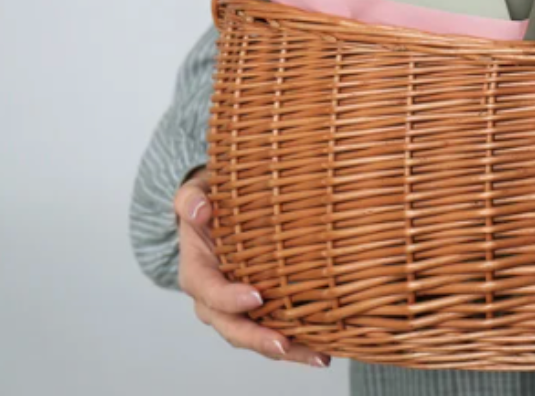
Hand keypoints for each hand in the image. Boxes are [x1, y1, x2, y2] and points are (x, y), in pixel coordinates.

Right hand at [174, 169, 329, 367]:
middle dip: (259, 339)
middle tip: (285, 345)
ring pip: (257, 337)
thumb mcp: (194, 193)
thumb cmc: (209, 202)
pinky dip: (299, 344)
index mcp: (197, 273)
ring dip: (287, 351)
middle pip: (232, 327)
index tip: (257, 297)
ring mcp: (237, 309)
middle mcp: (214, 299)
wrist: (215, 213)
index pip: (209, 291)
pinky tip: (325, 350)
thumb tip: (201, 210)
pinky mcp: (260, 310)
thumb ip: (192, 201)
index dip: (230, 298)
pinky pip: (277, 330)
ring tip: (319, 357)